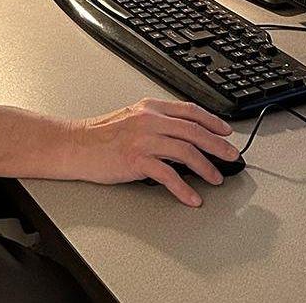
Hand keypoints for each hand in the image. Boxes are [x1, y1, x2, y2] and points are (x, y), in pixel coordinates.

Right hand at [66, 98, 238, 205]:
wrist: (74, 145)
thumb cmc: (99, 136)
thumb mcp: (131, 119)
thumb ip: (156, 123)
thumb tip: (183, 138)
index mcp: (150, 108)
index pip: (189, 111)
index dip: (212, 121)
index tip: (226, 132)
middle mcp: (149, 120)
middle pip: (193, 131)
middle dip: (218, 146)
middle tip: (231, 157)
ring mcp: (143, 139)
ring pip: (186, 151)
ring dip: (206, 167)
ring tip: (216, 178)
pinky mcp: (136, 160)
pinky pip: (168, 175)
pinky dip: (184, 189)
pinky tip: (192, 197)